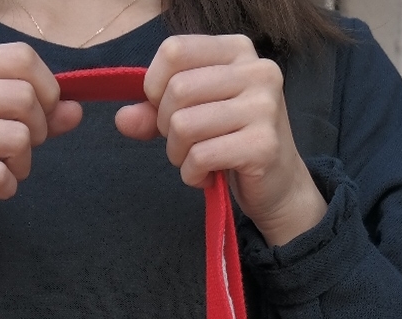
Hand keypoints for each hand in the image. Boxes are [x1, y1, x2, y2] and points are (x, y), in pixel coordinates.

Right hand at [0, 43, 82, 272]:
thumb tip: (75, 109)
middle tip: (20, 153)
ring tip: (5, 172)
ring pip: (16, 136)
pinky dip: (7, 188)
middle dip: (38, 132)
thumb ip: (36, 115)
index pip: (20, 58)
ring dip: (23, 165)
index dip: (46, 91)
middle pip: (23, 96)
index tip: (40, 118)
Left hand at [117, 35, 327, 247]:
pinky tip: (205, 177)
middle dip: (166, 126)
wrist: (278, 186)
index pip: (174, 50)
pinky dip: (191, 174)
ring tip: (195, 161)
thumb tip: (123, 119)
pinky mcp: (262, 145)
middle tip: (183, 144)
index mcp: (238, 51)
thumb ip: (155, 113)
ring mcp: (263, 107)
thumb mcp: (194, 117)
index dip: (154, 85)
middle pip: (177, 89)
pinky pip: (201, 156)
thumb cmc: (233, 143)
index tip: (165, 110)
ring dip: (178, 154)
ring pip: (185, 125)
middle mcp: (256, 70)